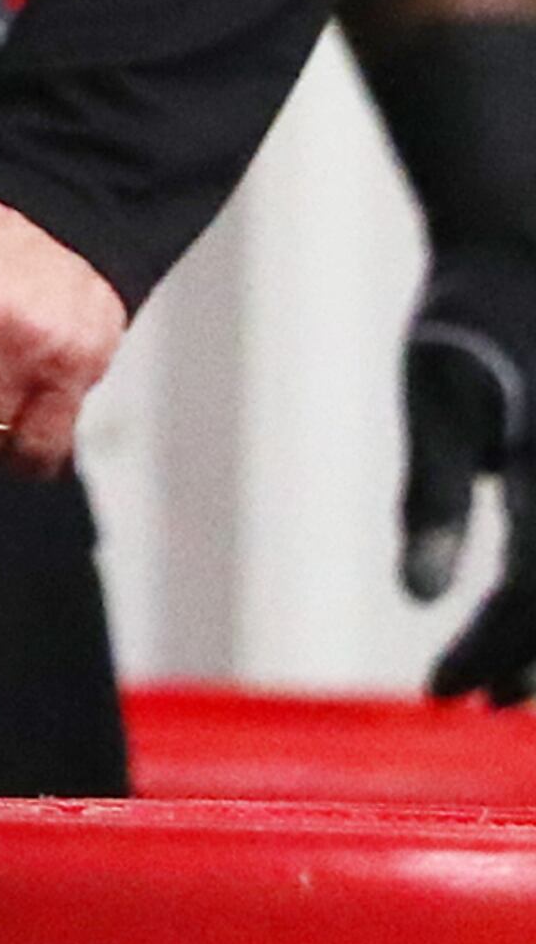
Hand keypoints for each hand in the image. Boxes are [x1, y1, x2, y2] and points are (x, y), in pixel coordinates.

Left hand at [403, 245, 535, 700]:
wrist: (526, 242)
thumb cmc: (472, 315)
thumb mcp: (435, 394)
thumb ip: (430, 496)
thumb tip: (419, 597)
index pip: (534, 595)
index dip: (493, 652)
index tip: (443, 691)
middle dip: (532, 662)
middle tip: (476, 702)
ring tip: (508, 685)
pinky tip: (525, 621)